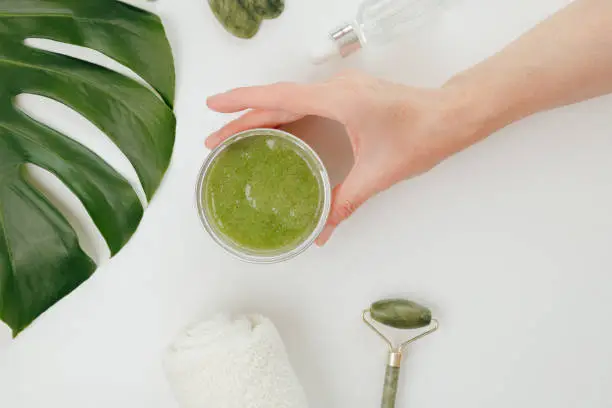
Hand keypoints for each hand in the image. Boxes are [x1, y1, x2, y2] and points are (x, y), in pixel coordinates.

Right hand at [206, 71, 483, 244]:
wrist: (451, 116)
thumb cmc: (421, 135)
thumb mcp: (378, 173)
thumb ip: (344, 202)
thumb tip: (320, 230)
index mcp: (338, 101)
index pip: (278, 98)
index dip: (242, 103)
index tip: (213, 107)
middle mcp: (336, 91)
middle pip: (278, 102)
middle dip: (243, 118)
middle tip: (215, 139)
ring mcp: (342, 92)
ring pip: (291, 103)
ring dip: (263, 119)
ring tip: (236, 139)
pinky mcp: (349, 99)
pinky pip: (307, 107)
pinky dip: (286, 120)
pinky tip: (276, 136)